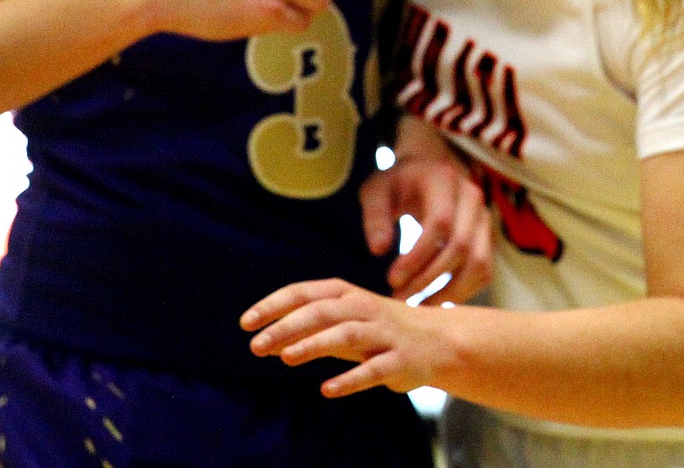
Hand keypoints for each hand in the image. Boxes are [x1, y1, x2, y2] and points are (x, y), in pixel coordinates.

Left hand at [242, 277, 446, 397]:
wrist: (437, 340)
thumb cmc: (379, 330)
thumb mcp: (343, 323)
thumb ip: (309, 331)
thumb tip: (267, 342)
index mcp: (345, 294)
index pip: (303, 293)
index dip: (273, 305)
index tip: (246, 322)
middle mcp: (363, 308)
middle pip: (320, 312)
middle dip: (286, 326)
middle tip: (255, 345)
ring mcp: (383, 333)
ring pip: (345, 334)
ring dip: (314, 344)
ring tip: (285, 358)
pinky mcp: (400, 360)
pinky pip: (373, 369)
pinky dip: (350, 378)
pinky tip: (327, 389)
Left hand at [361, 118, 491, 303]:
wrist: (428, 169)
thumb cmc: (398, 182)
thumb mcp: (376, 189)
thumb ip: (374, 216)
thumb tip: (378, 251)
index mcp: (443, 179)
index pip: (440, 223)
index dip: (417, 256)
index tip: (392, 279)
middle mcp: (472, 197)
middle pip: (461, 246)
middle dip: (429, 279)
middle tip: (400, 298)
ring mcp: (485, 218)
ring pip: (479, 264)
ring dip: (449, 292)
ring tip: (418, 305)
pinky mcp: (488, 238)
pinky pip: (484, 272)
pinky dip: (463, 292)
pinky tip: (435, 300)